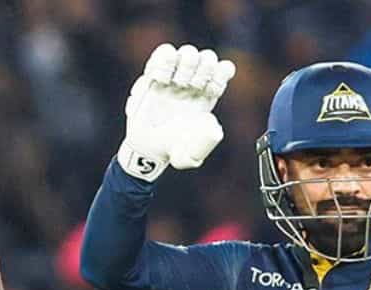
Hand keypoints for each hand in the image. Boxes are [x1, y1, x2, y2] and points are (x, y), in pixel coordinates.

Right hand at [118, 43, 235, 180]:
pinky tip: (159, 80)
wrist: (145, 148)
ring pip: (188, 52)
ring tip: (174, 84)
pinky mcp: (155, 73)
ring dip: (183, 66)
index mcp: (208, 95)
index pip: (225, 69)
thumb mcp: (189, 156)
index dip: (219, 75)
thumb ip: (204, 145)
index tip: (208, 92)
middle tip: (189, 87)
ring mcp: (175, 76)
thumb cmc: (171, 151)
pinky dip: (163, 62)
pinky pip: (164, 52)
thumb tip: (213, 126)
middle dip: (201, 70)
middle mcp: (194, 83)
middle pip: (208, 57)